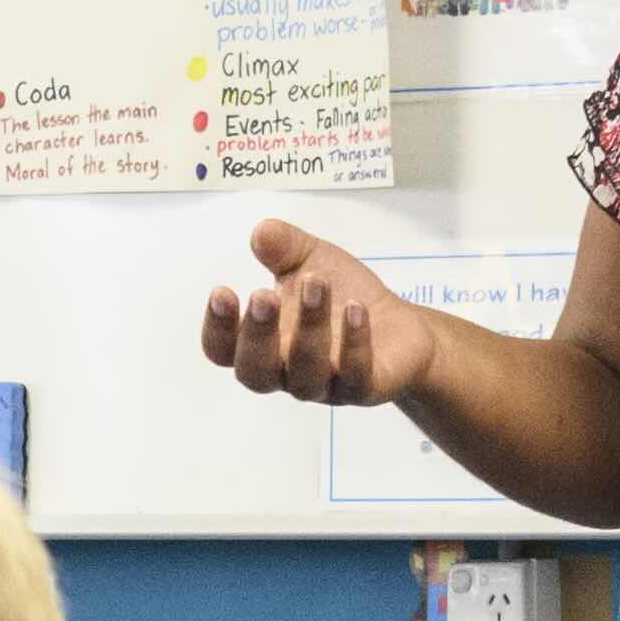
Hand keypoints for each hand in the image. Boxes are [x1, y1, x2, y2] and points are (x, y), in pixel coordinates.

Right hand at [201, 218, 440, 412]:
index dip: (217, 328)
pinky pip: (354, 377)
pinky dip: (353, 344)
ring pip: (305, 372)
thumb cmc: (345, 297)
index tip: (223, 291)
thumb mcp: (310, 261)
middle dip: (256, 335)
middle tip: (263, 295)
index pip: (223, 351)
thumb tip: (262, 232)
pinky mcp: (364, 388)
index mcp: (263, 345)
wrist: (402, 329)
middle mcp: (286, 373)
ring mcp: (324, 386)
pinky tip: (355, 309)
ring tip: (317, 284)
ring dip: (308, 328)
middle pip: (255, 372)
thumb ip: (283, 247)